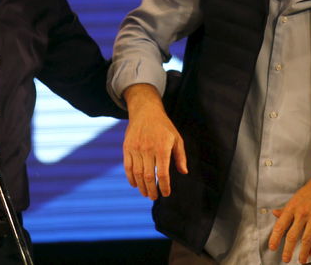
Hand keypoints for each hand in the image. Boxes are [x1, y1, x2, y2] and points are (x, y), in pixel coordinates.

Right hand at [122, 84, 187, 199]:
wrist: (145, 111)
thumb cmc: (164, 126)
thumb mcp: (177, 138)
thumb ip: (180, 156)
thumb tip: (184, 172)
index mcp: (162, 148)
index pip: (162, 173)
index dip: (164, 186)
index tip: (166, 194)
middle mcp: (148, 149)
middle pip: (148, 176)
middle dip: (152, 190)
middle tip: (154, 197)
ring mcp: (136, 148)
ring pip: (137, 173)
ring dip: (141, 187)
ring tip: (146, 193)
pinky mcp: (127, 147)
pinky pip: (127, 166)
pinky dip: (130, 178)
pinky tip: (135, 184)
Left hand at [268, 164, 310, 263]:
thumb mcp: (298, 195)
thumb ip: (287, 208)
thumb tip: (275, 214)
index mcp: (293, 206)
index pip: (281, 225)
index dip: (275, 238)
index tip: (272, 247)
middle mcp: (303, 212)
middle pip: (293, 235)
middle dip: (288, 249)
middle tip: (285, 259)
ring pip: (307, 239)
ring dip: (303, 252)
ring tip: (301, 260)